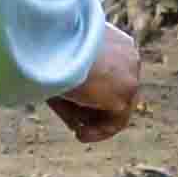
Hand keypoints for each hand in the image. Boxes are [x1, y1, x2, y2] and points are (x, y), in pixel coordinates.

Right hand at [48, 19, 145, 142]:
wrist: (54, 41)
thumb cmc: (46, 49)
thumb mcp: (58, 65)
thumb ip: (72, 87)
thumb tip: (76, 120)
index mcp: (114, 41)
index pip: (112, 72)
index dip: (95, 94)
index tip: (75, 104)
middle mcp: (128, 55)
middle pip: (117, 92)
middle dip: (97, 111)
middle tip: (77, 125)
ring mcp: (131, 73)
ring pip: (117, 107)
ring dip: (97, 122)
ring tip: (79, 133)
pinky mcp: (127, 90)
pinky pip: (117, 120)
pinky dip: (100, 132)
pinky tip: (80, 135)